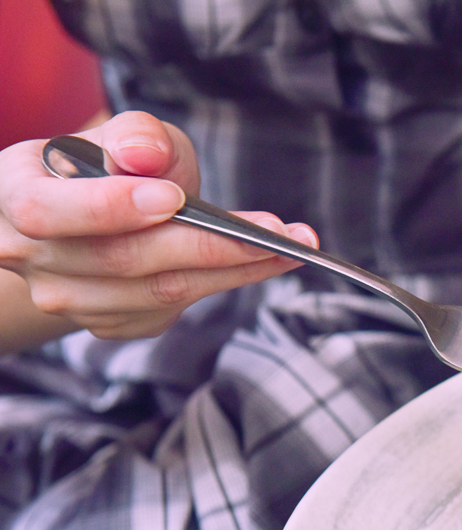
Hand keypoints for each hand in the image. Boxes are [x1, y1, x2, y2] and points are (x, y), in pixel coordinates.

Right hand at [0, 110, 315, 344]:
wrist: (97, 213)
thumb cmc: (108, 166)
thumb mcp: (120, 135)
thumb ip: (134, 134)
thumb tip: (146, 154)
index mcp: (13, 197)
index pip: (50, 212)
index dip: (111, 207)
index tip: (174, 197)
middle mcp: (32, 257)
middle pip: (125, 260)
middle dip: (213, 243)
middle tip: (280, 231)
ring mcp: (71, 300)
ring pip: (161, 291)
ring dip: (237, 268)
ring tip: (293, 246)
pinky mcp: (113, 324)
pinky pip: (177, 309)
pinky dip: (228, 283)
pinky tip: (265, 262)